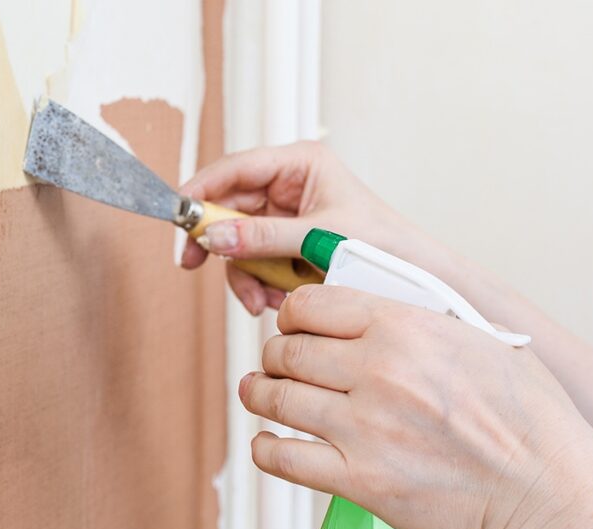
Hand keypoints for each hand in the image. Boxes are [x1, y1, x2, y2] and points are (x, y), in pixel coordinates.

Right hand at [179, 142, 431, 314]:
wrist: (413, 278)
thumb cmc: (382, 244)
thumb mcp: (318, 238)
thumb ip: (263, 237)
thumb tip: (212, 238)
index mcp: (299, 164)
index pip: (236, 167)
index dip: (203, 188)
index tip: (179, 212)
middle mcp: (288, 186)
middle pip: (229, 207)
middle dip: (218, 242)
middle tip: (193, 263)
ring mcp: (286, 217)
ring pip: (237, 240)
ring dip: (242, 273)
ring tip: (259, 300)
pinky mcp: (286, 245)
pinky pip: (254, 261)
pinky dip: (256, 284)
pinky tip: (271, 301)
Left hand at [238, 283, 592, 528]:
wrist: (549, 496)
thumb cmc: (531, 421)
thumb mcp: (485, 341)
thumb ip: (424, 320)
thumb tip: (380, 311)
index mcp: (405, 326)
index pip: (311, 304)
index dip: (292, 315)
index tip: (292, 327)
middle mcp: (377, 371)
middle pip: (287, 350)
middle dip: (274, 356)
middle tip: (276, 365)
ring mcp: (364, 428)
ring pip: (277, 400)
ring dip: (260, 395)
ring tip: (259, 395)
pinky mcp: (359, 481)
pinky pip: (284, 458)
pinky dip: (266, 449)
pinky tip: (267, 443)